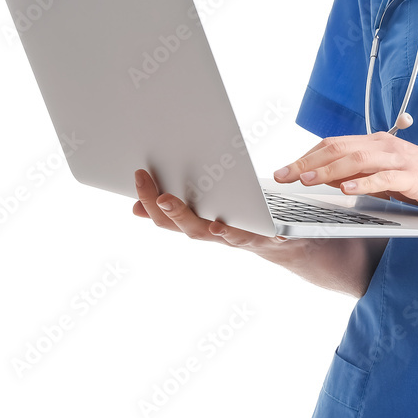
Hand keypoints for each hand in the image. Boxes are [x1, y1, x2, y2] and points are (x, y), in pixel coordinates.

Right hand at [132, 169, 297, 262]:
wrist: (280, 243)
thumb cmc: (237, 221)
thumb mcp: (202, 212)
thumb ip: (174, 209)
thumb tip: (136, 208)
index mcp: (198, 224)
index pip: (166, 217)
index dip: (149, 200)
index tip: (139, 174)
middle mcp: (216, 235)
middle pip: (191, 230)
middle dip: (176, 213)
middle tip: (162, 197)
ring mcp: (242, 238)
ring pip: (228, 238)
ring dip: (220, 232)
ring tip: (213, 224)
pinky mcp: (269, 237)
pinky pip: (269, 238)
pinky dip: (272, 236)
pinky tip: (276, 233)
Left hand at [272, 132, 417, 220]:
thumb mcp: (388, 176)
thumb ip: (360, 173)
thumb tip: (328, 176)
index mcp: (377, 143)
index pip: (334, 144)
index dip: (306, 156)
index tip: (284, 170)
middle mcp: (386, 145)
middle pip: (338, 148)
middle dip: (308, 162)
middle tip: (284, 176)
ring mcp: (400, 159)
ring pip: (357, 160)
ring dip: (329, 170)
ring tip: (308, 181)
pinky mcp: (414, 176)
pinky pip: (384, 178)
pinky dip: (363, 183)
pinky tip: (346, 190)